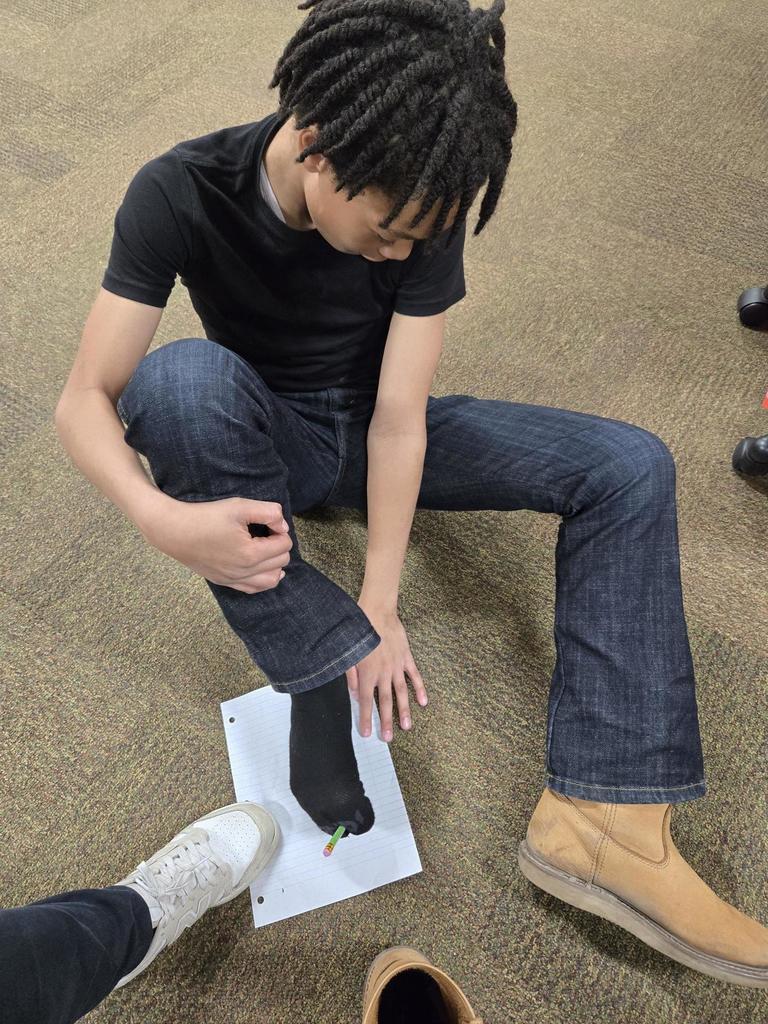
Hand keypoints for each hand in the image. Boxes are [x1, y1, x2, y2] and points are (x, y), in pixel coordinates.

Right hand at [143, 496, 292, 592]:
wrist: (174, 531)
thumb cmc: (206, 516)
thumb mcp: (239, 506)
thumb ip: (268, 512)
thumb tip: (283, 526)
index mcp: (250, 554)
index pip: (284, 545)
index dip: (279, 529)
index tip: (267, 521)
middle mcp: (244, 572)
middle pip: (281, 562)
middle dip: (279, 545)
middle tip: (265, 531)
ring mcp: (234, 580)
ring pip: (272, 580)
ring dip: (275, 563)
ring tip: (265, 548)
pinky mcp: (225, 582)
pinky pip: (254, 588)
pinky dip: (263, 577)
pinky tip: (259, 565)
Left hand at [345, 606, 427, 741]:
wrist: (376, 611)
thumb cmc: (359, 631)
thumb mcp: (349, 654)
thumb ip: (351, 676)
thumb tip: (355, 695)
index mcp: (367, 673)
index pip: (366, 702)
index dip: (366, 719)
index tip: (367, 734)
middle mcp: (383, 673)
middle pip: (385, 701)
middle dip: (386, 721)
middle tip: (388, 738)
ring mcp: (396, 666)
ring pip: (401, 692)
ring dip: (404, 710)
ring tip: (407, 726)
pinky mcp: (406, 657)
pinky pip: (414, 675)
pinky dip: (419, 688)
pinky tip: (424, 702)